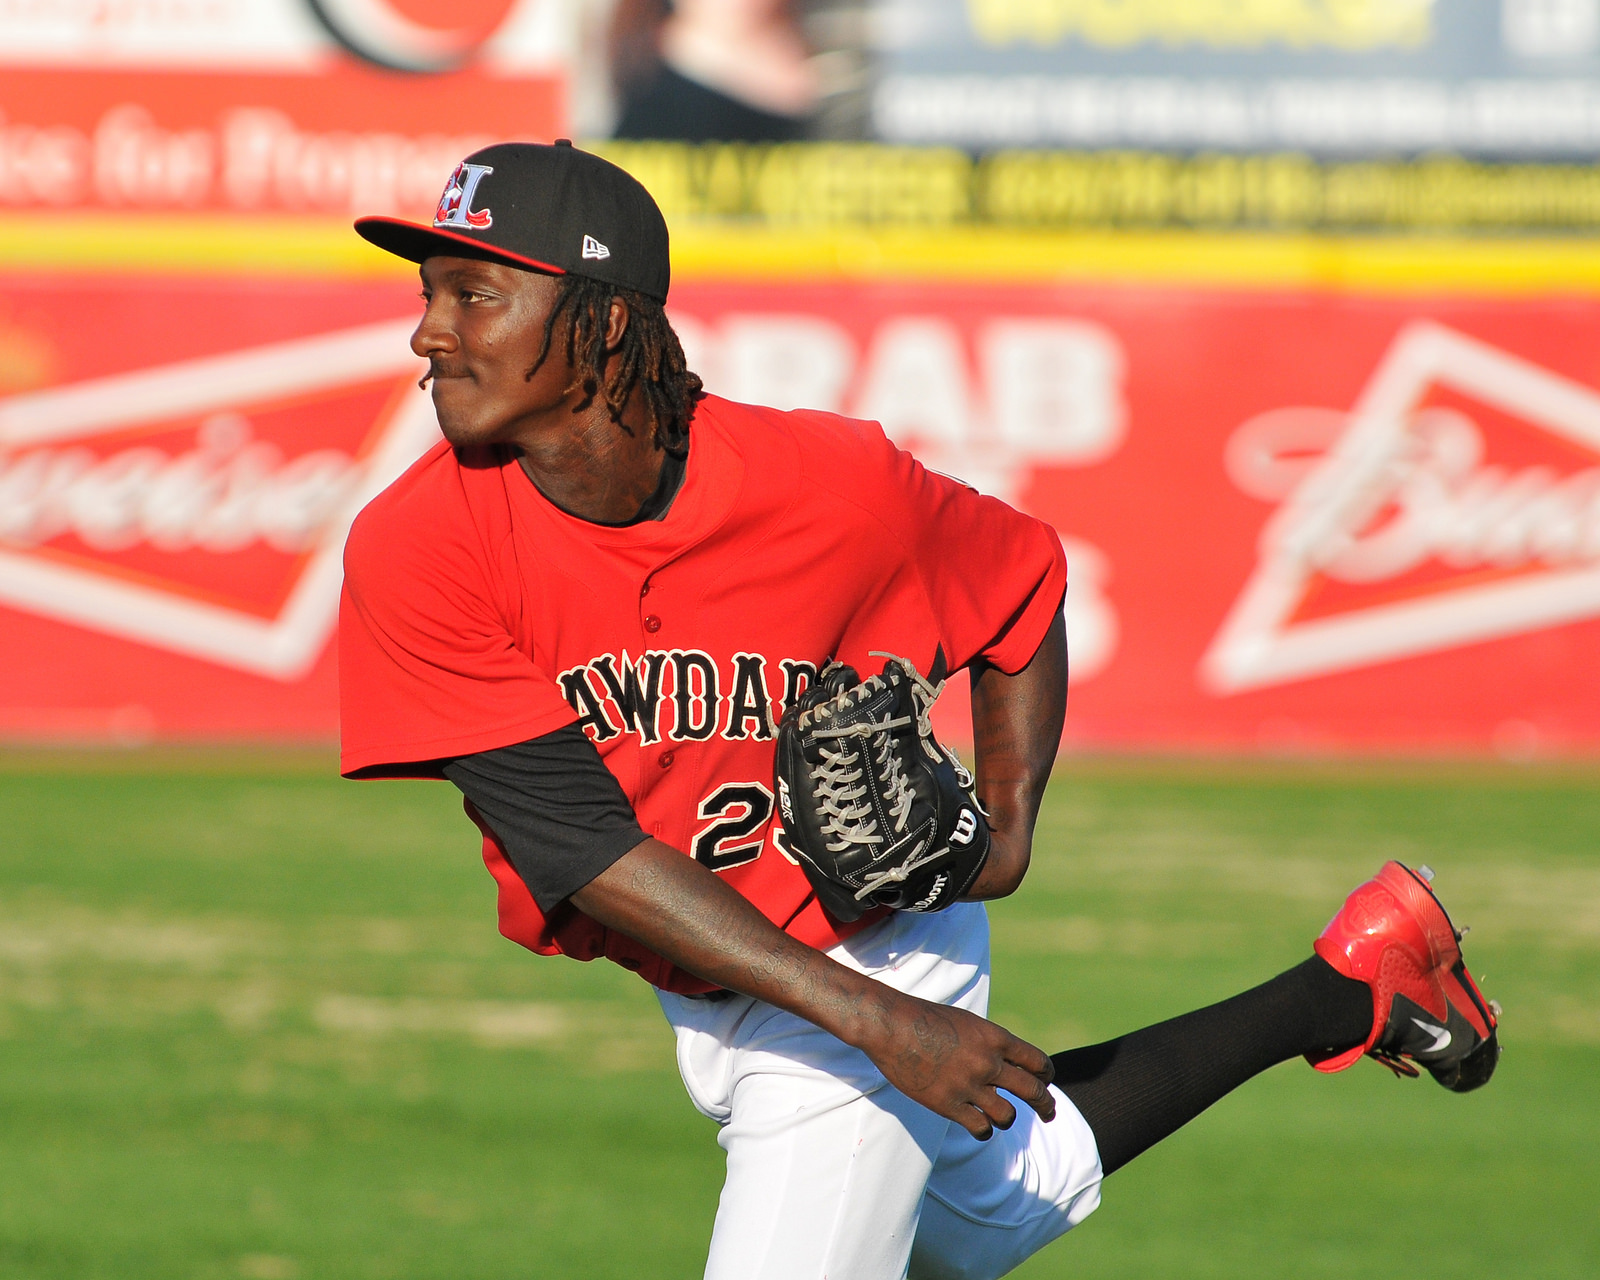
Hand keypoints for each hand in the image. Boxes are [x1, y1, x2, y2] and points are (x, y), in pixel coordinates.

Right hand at [855, 991, 1055, 1139]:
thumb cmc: (925, 1018)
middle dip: (1046, 1105)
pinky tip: (980, 1126)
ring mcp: (969, 1085)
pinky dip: (984, 1130)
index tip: (1045, 1081)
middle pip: (1033, 1091)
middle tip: (1049, 1113)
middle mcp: (987, 1062)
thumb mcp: (966, 1022)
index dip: (1046, 1074)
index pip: (1037, 1061)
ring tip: (1001, 1117)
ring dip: (1007, 1118)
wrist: (891, 1026)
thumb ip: (988, 1043)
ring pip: (1007, 1115)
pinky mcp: (948, 1105)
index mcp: (994, 1037)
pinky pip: (981, 1128)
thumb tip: (1004, 1062)